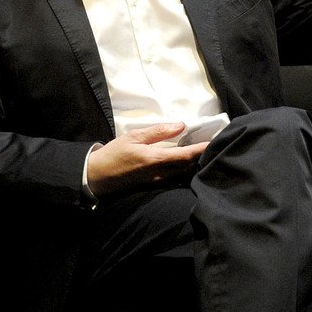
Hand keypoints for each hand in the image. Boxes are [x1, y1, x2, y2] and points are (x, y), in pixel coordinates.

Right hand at [87, 122, 207, 196]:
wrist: (96, 176)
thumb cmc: (114, 153)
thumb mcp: (134, 136)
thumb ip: (158, 131)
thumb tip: (180, 125)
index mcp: (155, 159)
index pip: (185, 156)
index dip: (201, 150)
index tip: (215, 143)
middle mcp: (159, 173)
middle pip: (187, 167)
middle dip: (201, 157)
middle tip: (215, 145)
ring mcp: (157, 182)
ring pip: (182, 174)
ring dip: (194, 164)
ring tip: (205, 153)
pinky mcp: (153, 186)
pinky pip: (174, 179)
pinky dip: (184, 171)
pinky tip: (188, 164)